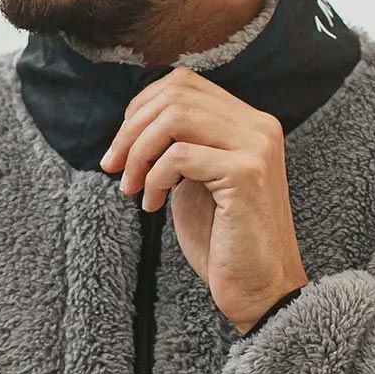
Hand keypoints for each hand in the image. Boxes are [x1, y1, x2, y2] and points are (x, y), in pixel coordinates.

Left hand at [99, 67, 308, 330]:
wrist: (260, 291)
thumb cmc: (225, 242)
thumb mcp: (197, 182)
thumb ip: (182, 146)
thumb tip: (135, 123)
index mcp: (249, 123)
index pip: (184, 83)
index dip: (141, 108)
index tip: (121, 148)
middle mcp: (259, 127)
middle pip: (175, 93)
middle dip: (131, 130)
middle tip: (114, 168)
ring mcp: (255, 147)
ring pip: (174, 117)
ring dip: (139, 152)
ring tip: (131, 189)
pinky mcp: (246, 174)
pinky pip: (179, 156)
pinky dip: (154, 179)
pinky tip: (153, 206)